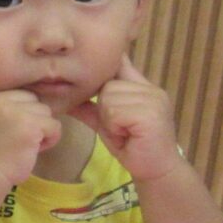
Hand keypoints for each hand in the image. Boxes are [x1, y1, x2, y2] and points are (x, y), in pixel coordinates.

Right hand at [0, 51, 59, 188]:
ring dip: (41, 131)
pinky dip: (49, 140)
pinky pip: (54, 127)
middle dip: (31, 119)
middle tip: (13, 136)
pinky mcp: (30, 124)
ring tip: (21, 143)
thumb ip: (3, 107)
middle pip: (32, 99)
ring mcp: (13, 111)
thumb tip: (20, 98)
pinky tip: (30, 147)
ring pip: (46, 113)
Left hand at [68, 55, 182, 182]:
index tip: (97, 52)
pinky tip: (129, 136)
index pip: (122, 63)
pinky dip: (115, 127)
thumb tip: (67, 98)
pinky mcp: (150, 112)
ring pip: (109, 98)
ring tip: (125, 132)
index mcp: (143, 88)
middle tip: (120, 128)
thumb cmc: (131, 146)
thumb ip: (91, 108)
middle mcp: (151, 89)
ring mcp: (153, 99)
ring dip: (110, 120)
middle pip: (107, 85)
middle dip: (106, 110)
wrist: (155, 169)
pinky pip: (115, 111)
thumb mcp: (107, 123)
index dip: (108, 64)